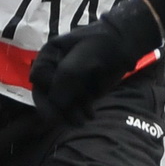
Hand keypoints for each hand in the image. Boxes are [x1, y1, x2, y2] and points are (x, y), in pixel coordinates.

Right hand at [30, 0, 162, 123]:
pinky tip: (90, 115)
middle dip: (56, 109)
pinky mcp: (78, 93)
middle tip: (68, 121)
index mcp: (49, 55)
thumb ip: (67, 76)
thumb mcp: (84, 55)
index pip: (39, 78)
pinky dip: (79, 113)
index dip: (48, 89)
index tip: (62, 98)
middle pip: (45, 94)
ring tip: (83, 120)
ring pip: (59, 104)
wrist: (125, 44)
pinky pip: (73, 107)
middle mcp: (53, 70)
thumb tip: (55, 103)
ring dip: (69, 114)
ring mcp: (66, 83)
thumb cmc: (103, 44)